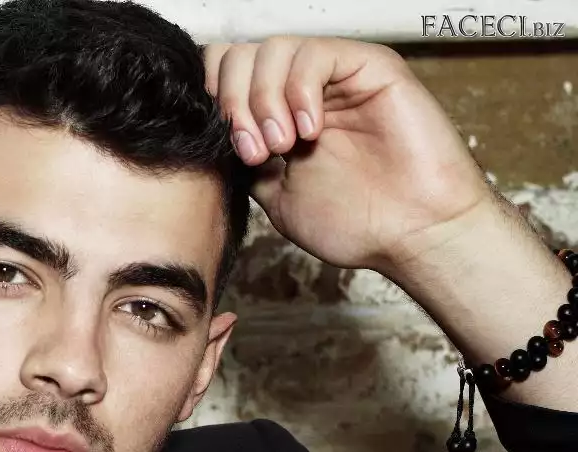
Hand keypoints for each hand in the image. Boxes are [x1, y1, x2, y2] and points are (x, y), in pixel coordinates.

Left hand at [201, 36, 494, 277]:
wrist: (413, 233)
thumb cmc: (355, 222)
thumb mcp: (273, 195)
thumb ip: (241, 160)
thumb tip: (205, 135)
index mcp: (276, 114)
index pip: (222, 76)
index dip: (210, 101)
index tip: (218, 145)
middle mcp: (302, 88)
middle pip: (238, 56)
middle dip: (232, 103)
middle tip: (253, 152)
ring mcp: (335, 75)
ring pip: (272, 50)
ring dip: (263, 100)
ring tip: (280, 147)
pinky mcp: (370, 66)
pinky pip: (316, 54)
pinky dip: (300, 91)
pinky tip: (310, 132)